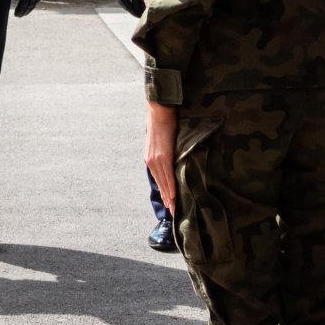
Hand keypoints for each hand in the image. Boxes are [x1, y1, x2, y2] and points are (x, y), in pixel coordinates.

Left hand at [12, 0, 43, 17]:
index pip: (24, 3)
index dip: (20, 10)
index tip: (16, 15)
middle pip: (30, 4)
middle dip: (24, 11)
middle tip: (19, 16)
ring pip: (36, 1)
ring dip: (30, 8)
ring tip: (25, 13)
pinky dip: (35, 2)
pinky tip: (32, 4)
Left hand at [144, 101, 178, 216]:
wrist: (160, 113)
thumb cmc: (164, 125)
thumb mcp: (161, 143)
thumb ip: (165, 153)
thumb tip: (173, 161)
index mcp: (150, 159)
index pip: (158, 180)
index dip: (164, 192)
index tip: (169, 203)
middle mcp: (151, 161)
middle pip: (160, 184)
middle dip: (167, 199)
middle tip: (173, 212)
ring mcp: (155, 160)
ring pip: (164, 182)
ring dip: (169, 196)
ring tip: (174, 208)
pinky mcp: (162, 157)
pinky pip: (167, 175)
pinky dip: (170, 186)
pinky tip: (173, 196)